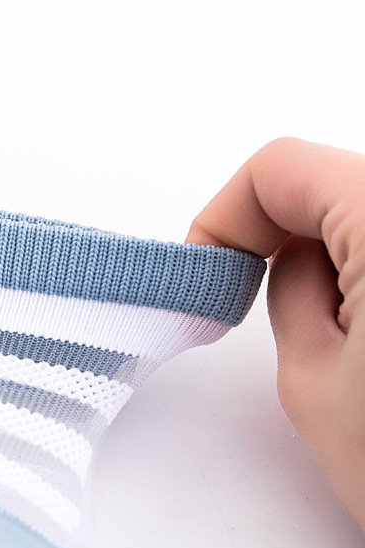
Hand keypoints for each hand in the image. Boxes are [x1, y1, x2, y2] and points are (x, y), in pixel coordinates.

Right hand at [187, 137, 364, 531]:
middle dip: (279, 233)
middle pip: (333, 180)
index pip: (281, 167)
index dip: (225, 215)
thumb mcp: (311, 380)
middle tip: (252, 299)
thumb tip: (290, 256)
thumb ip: (286, 290)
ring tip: (339, 339)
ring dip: (335, 255)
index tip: (209, 267)